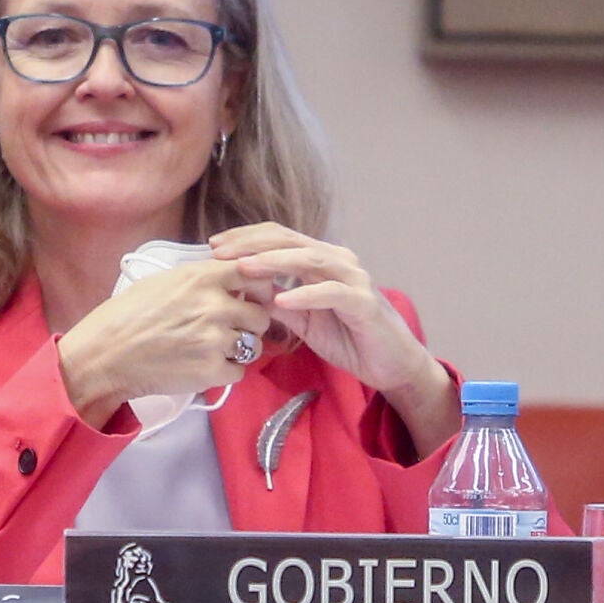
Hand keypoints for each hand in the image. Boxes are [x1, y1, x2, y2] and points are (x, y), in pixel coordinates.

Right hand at [57, 259, 271, 428]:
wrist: (105, 355)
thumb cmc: (126, 316)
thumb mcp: (164, 281)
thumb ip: (201, 279)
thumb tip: (231, 281)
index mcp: (202, 278)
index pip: (254, 274)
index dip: (258, 288)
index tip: (253, 297)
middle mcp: (215, 306)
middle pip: (261, 315)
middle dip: (250, 324)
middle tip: (231, 330)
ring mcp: (216, 339)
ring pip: (254, 346)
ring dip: (240, 349)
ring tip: (213, 350)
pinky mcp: (212, 371)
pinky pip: (239, 371)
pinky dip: (225, 372)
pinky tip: (203, 366)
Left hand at [209, 222, 457, 456]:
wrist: (390, 365)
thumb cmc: (348, 338)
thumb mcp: (302, 320)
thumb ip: (275, 303)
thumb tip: (241, 292)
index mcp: (320, 260)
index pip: (279, 237)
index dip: (246, 238)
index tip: (213, 246)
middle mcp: (337, 260)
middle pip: (289, 240)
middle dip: (251, 244)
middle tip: (218, 252)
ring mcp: (353, 278)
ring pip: (309, 259)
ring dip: (273, 262)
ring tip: (243, 268)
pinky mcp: (363, 302)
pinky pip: (331, 293)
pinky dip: (305, 294)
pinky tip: (281, 300)